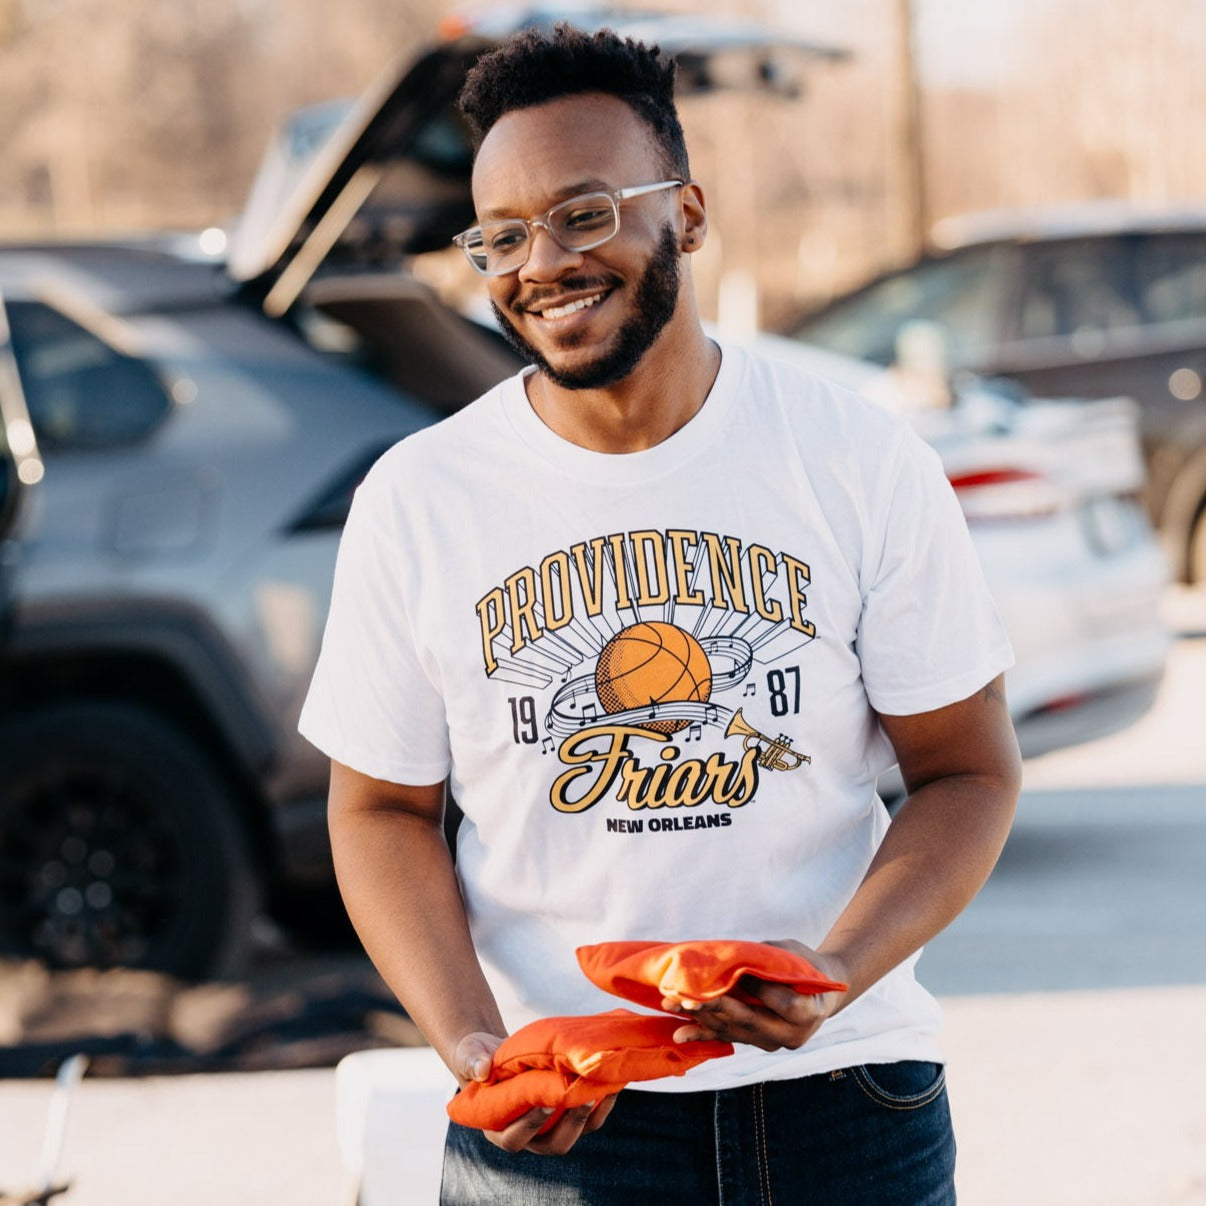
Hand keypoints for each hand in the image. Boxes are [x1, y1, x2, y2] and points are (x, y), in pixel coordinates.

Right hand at [450, 1031, 617, 1155]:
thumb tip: (483, 1070)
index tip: (543, 1102)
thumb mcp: (470, 1055)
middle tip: (584, 1097)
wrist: (498, 1054)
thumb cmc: (479, 1057)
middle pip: (554, 1144)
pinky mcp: (569, 1114)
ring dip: (593, 1114)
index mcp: (498, 1129)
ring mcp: (552, 1127)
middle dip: (572, 1124)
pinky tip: (611, 1079)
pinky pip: (591, 1116)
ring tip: (604, 1087)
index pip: (514, 1139)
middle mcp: (529, 1136)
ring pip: (578, 1132)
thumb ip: (472, 1061)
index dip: (529, 1125)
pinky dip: (603, 1100)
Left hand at [661, 941, 848, 1052]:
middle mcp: (789, 1035)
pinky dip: (701, 1034)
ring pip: (733, 1030)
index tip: (739, 972)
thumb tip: (733, 957)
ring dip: (700, 1018)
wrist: (817, 994)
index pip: (782, 1003)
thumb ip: (768, 959)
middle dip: (715, 1007)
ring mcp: (771, 1043)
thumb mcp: (793, 955)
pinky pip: (726, 1037)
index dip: (760, 988)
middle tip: (686, 997)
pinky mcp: (754, 1042)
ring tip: (672, 1006)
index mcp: (809, 1012)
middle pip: (750, 1021)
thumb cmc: (804, 965)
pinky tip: (678, 1035)